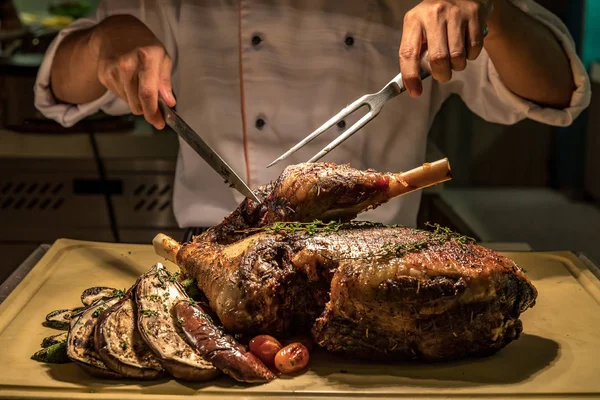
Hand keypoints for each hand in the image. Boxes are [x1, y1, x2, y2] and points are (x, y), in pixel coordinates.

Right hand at [89, 14, 174, 128]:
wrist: (115, 32)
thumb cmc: (144, 46)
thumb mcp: (162, 57)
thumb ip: (165, 82)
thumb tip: (170, 103)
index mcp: (146, 57)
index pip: (147, 93)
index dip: (153, 112)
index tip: (159, 123)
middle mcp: (127, 64)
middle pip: (137, 102)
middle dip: (148, 111)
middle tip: (155, 109)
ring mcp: (112, 70)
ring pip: (129, 103)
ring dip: (138, 102)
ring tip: (140, 85)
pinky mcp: (103, 75)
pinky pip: (120, 96)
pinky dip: (128, 95)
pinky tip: (129, 81)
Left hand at [399, 0, 493, 96]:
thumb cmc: (436, 18)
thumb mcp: (420, 28)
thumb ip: (417, 50)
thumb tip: (413, 81)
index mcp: (414, 20)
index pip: (408, 53)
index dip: (411, 76)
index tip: (415, 92)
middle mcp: (433, 14)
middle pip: (438, 58)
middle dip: (441, 74)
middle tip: (442, 74)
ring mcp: (455, 13)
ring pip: (457, 56)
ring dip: (457, 66)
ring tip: (455, 60)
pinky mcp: (474, 14)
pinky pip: (474, 48)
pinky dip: (471, 56)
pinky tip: (466, 47)